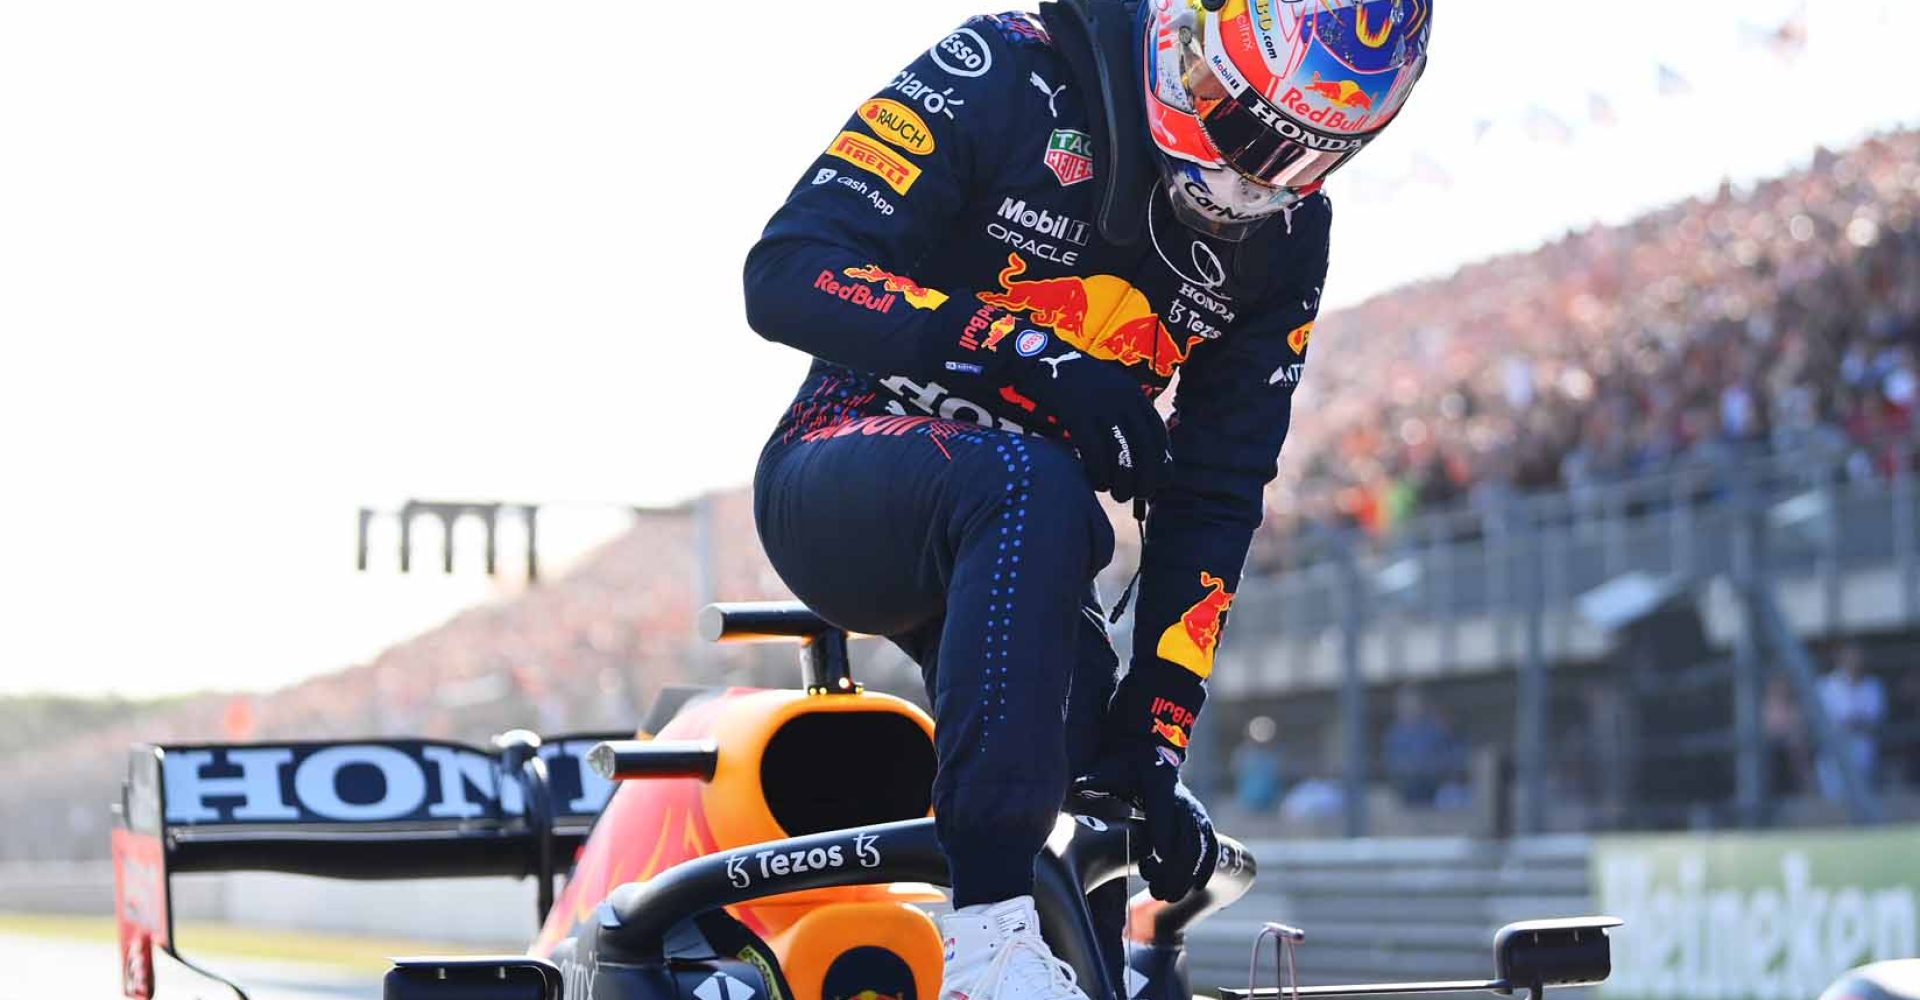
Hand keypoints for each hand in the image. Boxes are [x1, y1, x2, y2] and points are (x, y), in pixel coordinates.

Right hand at [1012, 351, 1168, 502]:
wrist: (1041, 360)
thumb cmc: (1075, 382)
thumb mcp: (1108, 388)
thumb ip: (1126, 412)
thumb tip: (1141, 450)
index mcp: (1132, 393)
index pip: (1158, 432)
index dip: (1163, 460)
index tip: (1161, 480)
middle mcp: (1121, 399)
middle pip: (1144, 447)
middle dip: (1146, 476)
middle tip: (1140, 495)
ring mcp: (1100, 406)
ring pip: (1121, 454)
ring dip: (1122, 481)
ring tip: (1117, 494)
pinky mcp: (1077, 415)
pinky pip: (1094, 452)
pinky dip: (1098, 472)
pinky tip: (1096, 483)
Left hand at [1075, 748, 1218, 900]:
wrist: (1154, 759)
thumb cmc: (1128, 769)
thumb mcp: (1112, 770)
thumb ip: (1098, 780)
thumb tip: (1079, 785)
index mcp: (1160, 786)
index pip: (1164, 811)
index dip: (1163, 833)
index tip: (1157, 857)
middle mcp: (1183, 800)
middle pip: (1186, 836)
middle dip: (1175, 867)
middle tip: (1157, 892)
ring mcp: (1196, 813)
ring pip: (1199, 846)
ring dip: (1187, 874)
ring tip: (1167, 896)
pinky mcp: (1202, 824)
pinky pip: (1211, 848)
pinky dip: (1206, 868)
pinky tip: (1196, 888)